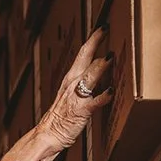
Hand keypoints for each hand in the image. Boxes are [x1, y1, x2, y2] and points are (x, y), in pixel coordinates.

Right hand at [36, 31, 111, 151]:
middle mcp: (73, 82)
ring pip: (89, 76)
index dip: (94, 39)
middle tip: (105, 29)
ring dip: (100, 66)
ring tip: (110, 57)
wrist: (49, 133)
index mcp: (71, 77)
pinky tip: (111, 91)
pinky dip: (103, 96)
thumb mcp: (72, 93)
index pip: (83, 53)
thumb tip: (101, 71)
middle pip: (84, 56)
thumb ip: (86, 82)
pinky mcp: (81, 110)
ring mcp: (77, 95)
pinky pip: (94, 101)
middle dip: (95, 41)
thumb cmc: (63, 115)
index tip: (103, 26)